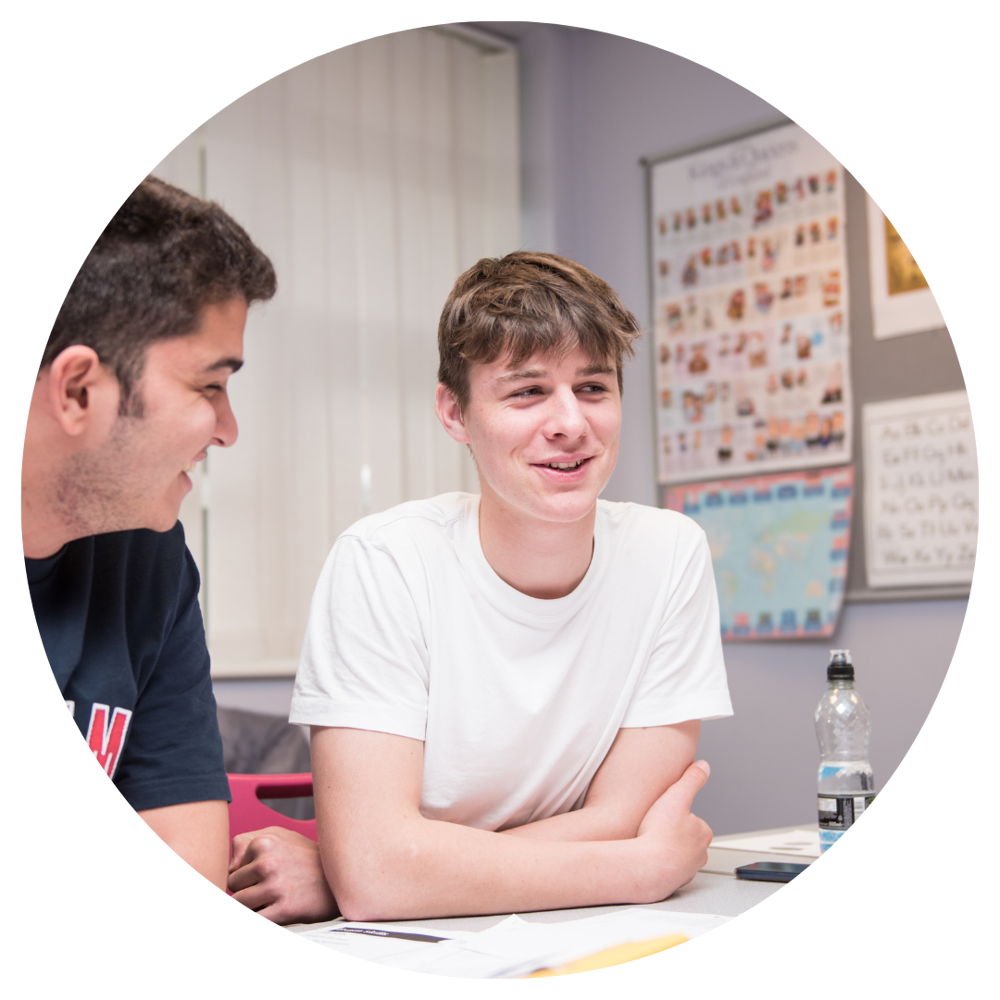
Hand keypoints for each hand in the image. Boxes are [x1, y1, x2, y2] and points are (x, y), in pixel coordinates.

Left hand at [228, 827, 337, 924]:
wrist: (339, 881)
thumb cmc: (305, 860)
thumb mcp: (280, 838)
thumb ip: (246, 844)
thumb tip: (230, 868)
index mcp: (264, 842)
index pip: (233, 871)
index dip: (247, 879)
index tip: (266, 877)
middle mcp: (268, 862)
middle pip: (234, 889)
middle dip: (246, 894)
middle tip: (269, 892)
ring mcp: (276, 886)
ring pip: (239, 905)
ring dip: (253, 908)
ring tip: (272, 902)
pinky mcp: (284, 909)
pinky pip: (255, 919)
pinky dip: (262, 918)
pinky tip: (275, 914)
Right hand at [634, 760, 712, 898]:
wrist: (647, 867)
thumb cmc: (660, 833)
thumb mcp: (676, 796)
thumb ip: (691, 779)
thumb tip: (703, 765)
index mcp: (703, 832)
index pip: (691, 818)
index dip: (673, 814)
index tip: (662, 816)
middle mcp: (700, 854)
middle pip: (685, 837)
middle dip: (671, 833)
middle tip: (654, 828)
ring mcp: (687, 870)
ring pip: (677, 854)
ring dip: (665, 849)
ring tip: (649, 843)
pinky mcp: (674, 882)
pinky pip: (667, 870)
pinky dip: (659, 865)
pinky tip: (647, 858)